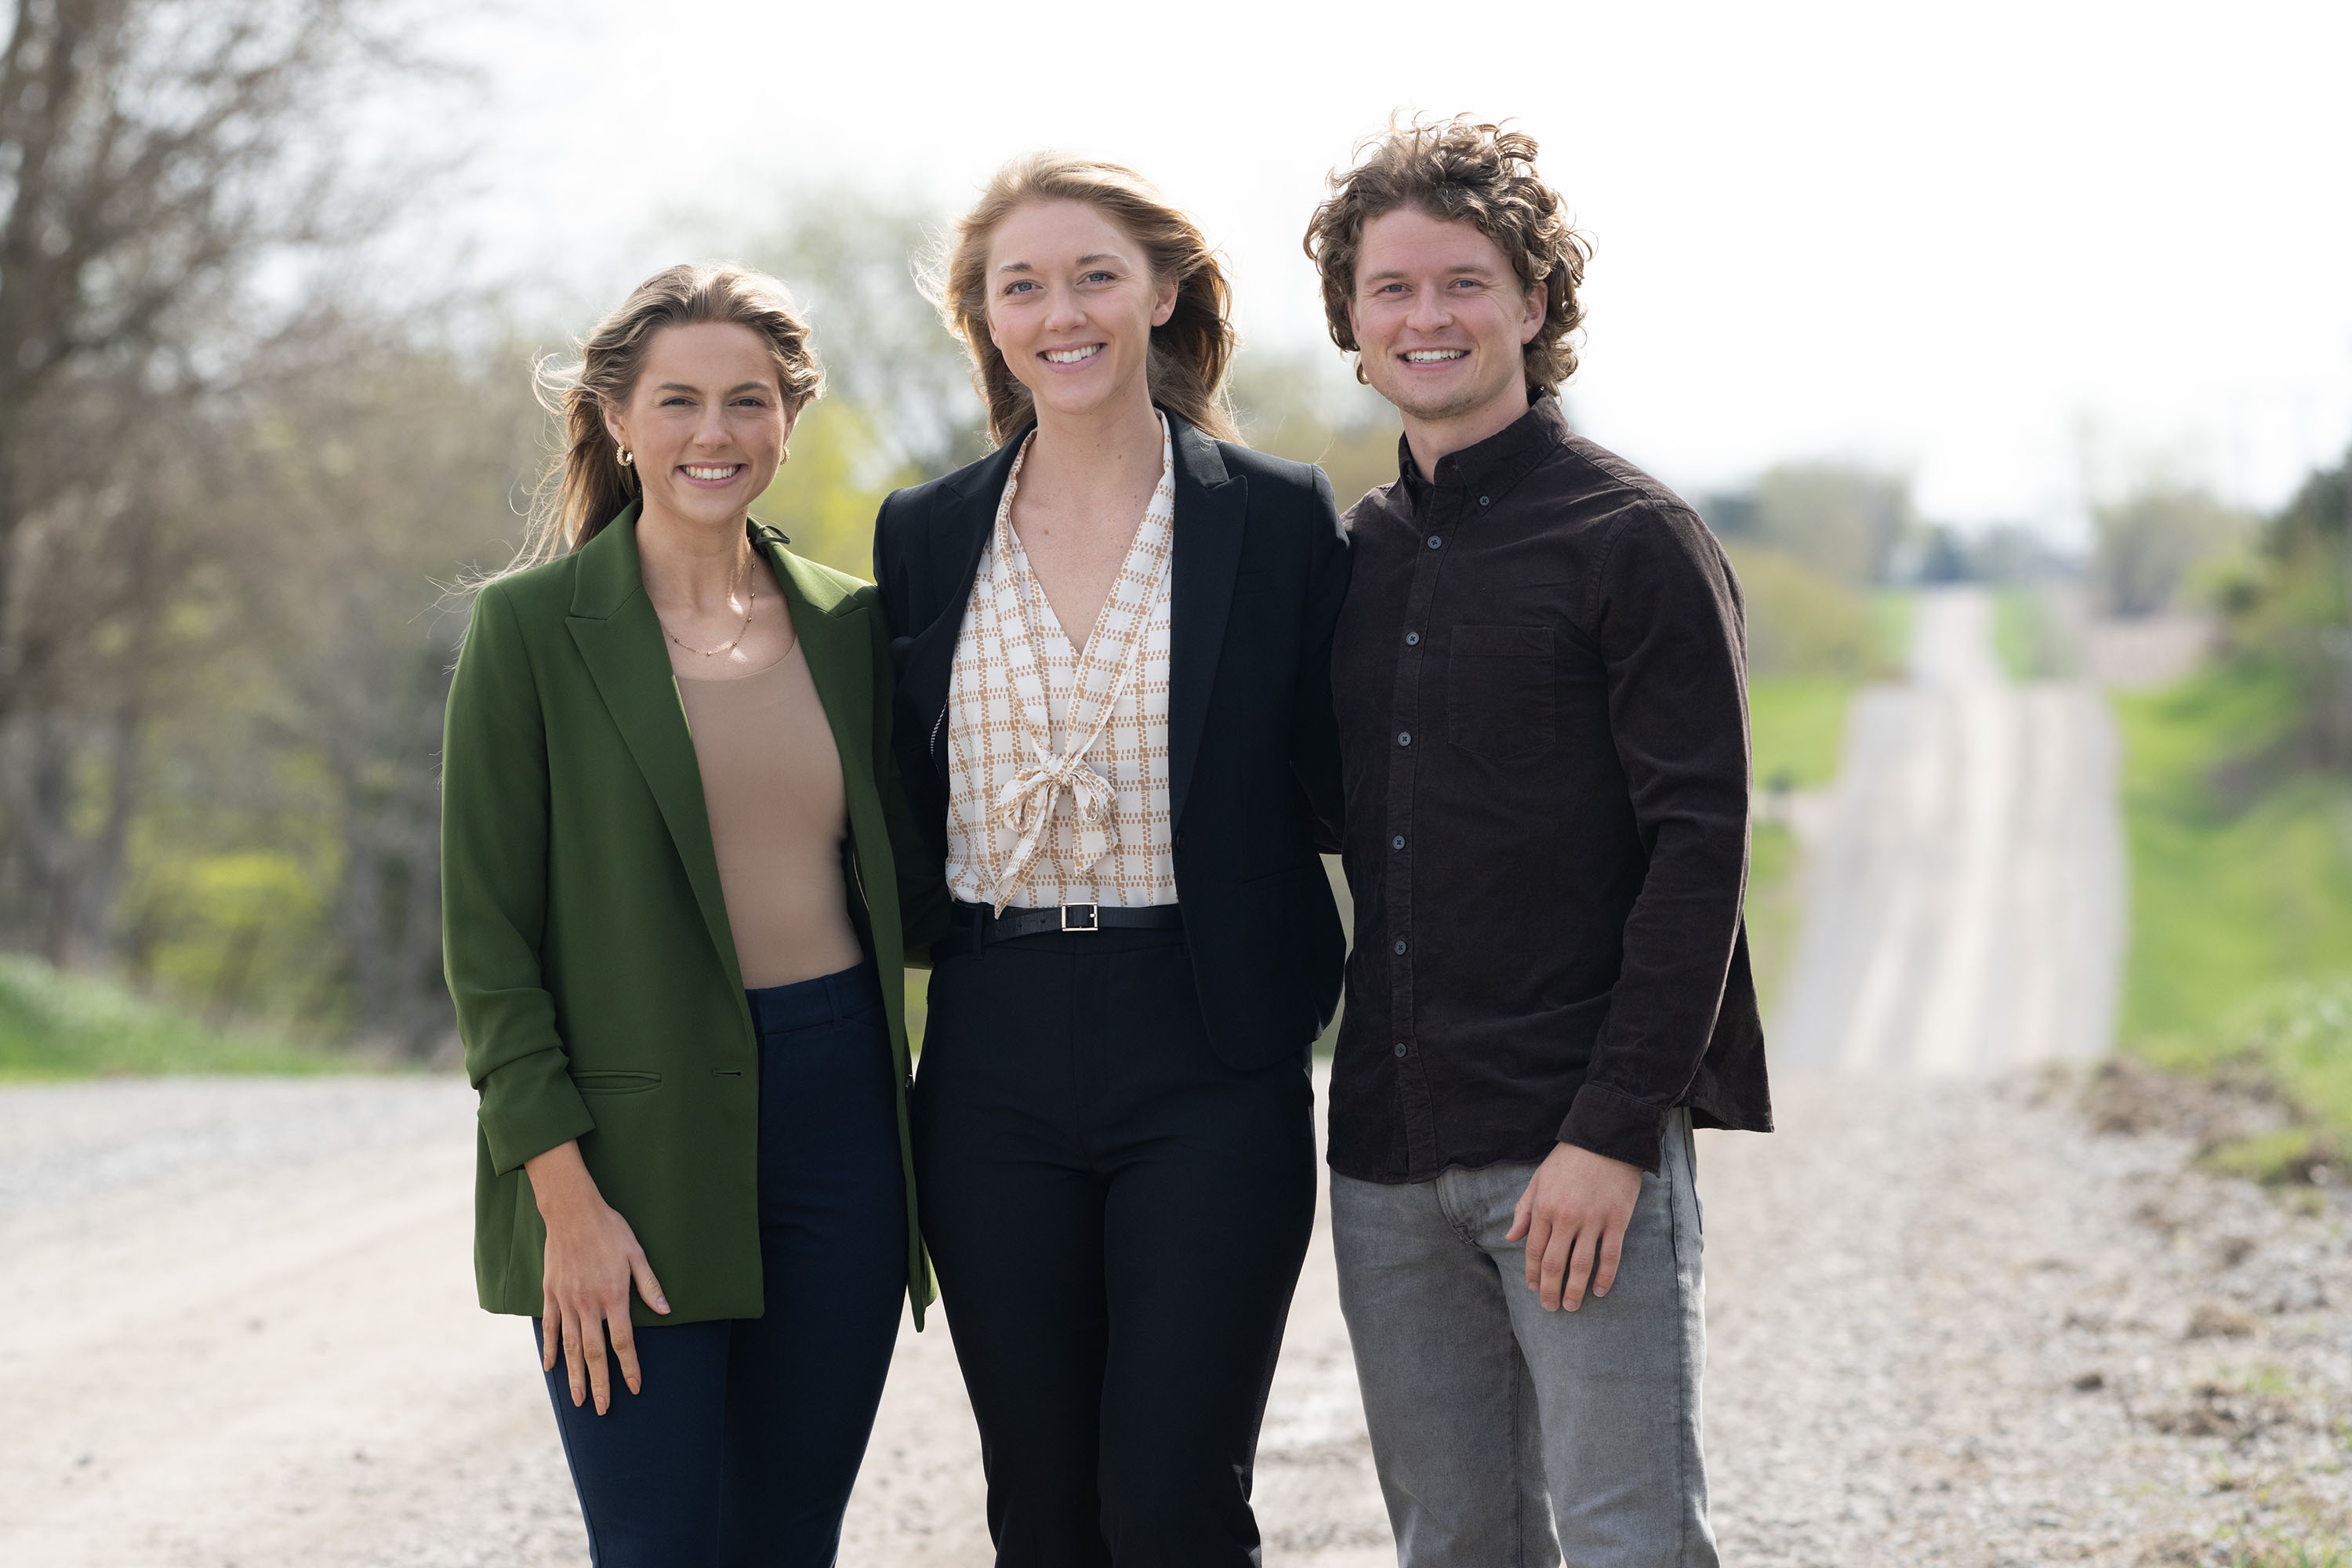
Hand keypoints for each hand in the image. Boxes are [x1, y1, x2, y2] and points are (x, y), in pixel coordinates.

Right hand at [523, 1140, 669, 1413]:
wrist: (571, 1211)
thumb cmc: (609, 1230)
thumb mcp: (637, 1253)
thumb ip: (650, 1284)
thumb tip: (665, 1311)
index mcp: (613, 1296)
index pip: (623, 1341)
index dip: (630, 1367)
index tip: (635, 1388)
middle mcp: (588, 1304)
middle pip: (595, 1353)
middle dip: (600, 1383)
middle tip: (602, 1409)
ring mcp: (567, 1301)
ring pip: (572, 1347)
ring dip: (575, 1376)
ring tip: (577, 1400)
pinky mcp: (551, 1294)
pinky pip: (552, 1328)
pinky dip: (552, 1349)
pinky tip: (551, 1369)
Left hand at [1505, 1141, 1642, 1312]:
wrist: (1605, 1139)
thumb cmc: (1568, 1159)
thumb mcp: (1538, 1180)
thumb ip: (1524, 1210)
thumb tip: (1511, 1237)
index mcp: (1544, 1208)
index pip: (1535, 1250)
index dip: (1533, 1273)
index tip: (1533, 1289)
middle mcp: (1566, 1218)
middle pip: (1556, 1264)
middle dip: (1550, 1290)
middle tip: (1550, 1307)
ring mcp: (1593, 1221)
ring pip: (1582, 1265)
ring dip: (1575, 1290)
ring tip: (1571, 1306)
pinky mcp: (1617, 1220)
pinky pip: (1611, 1256)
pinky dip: (1605, 1277)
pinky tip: (1599, 1291)